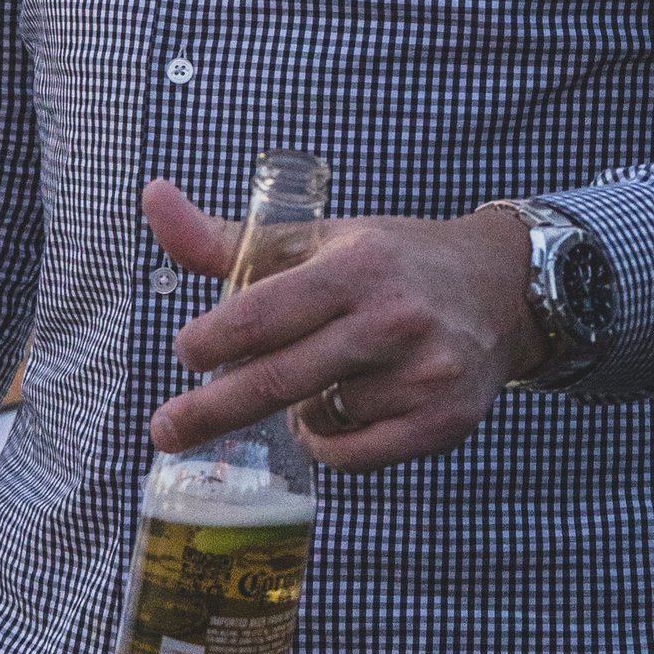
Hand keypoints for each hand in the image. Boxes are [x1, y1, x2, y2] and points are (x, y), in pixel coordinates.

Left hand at [143, 181, 539, 470]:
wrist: (500, 290)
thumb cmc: (392, 262)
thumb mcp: (316, 239)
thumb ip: (227, 239)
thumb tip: (153, 197)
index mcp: (356, 267)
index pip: (260, 315)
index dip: (209, 341)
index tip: (187, 353)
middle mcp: (393, 320)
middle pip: (276, 381)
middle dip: (209, 411)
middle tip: (166, 430)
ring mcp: (422, 375)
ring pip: (315, 420)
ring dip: (297, 411)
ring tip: (325, 377)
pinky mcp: (441, 421)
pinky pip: (352, 456)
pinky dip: (331, 442)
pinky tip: (342, 411)